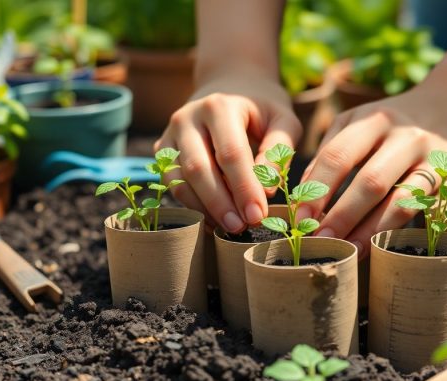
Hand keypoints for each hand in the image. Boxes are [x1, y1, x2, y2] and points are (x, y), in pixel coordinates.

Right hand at [154, 69, 300, 232]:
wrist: (230, 86)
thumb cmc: (262, 109)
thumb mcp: (283, 120)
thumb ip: (278, 151)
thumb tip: (265, 192)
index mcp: (219, 106)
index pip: (230, 153)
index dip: (244, 188)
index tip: (258, 215)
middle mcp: (187, 118)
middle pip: (198, 169)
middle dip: (220, 204)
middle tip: (242, 227)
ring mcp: (170, 134)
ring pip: (179, 180)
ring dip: (204, 209)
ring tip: (230, 228)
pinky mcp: (163, 150)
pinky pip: (172, 184)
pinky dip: (193, 206)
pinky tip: (215, 220)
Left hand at [298, 86, 446, 257]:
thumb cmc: (392, 124)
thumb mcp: (359, 122)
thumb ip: (330, 151)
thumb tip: (303, 192)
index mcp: (374, 120)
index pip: (339, 155)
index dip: (318, 189)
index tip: (300, 217)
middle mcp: (407, 136)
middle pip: (371, 182)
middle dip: (343, 216)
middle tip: (321, 241)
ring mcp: (436, 158)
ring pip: (403, 202)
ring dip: (373, 231)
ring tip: (350, 252)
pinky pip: (428, 211)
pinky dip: (404, 230)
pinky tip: (383, 247)